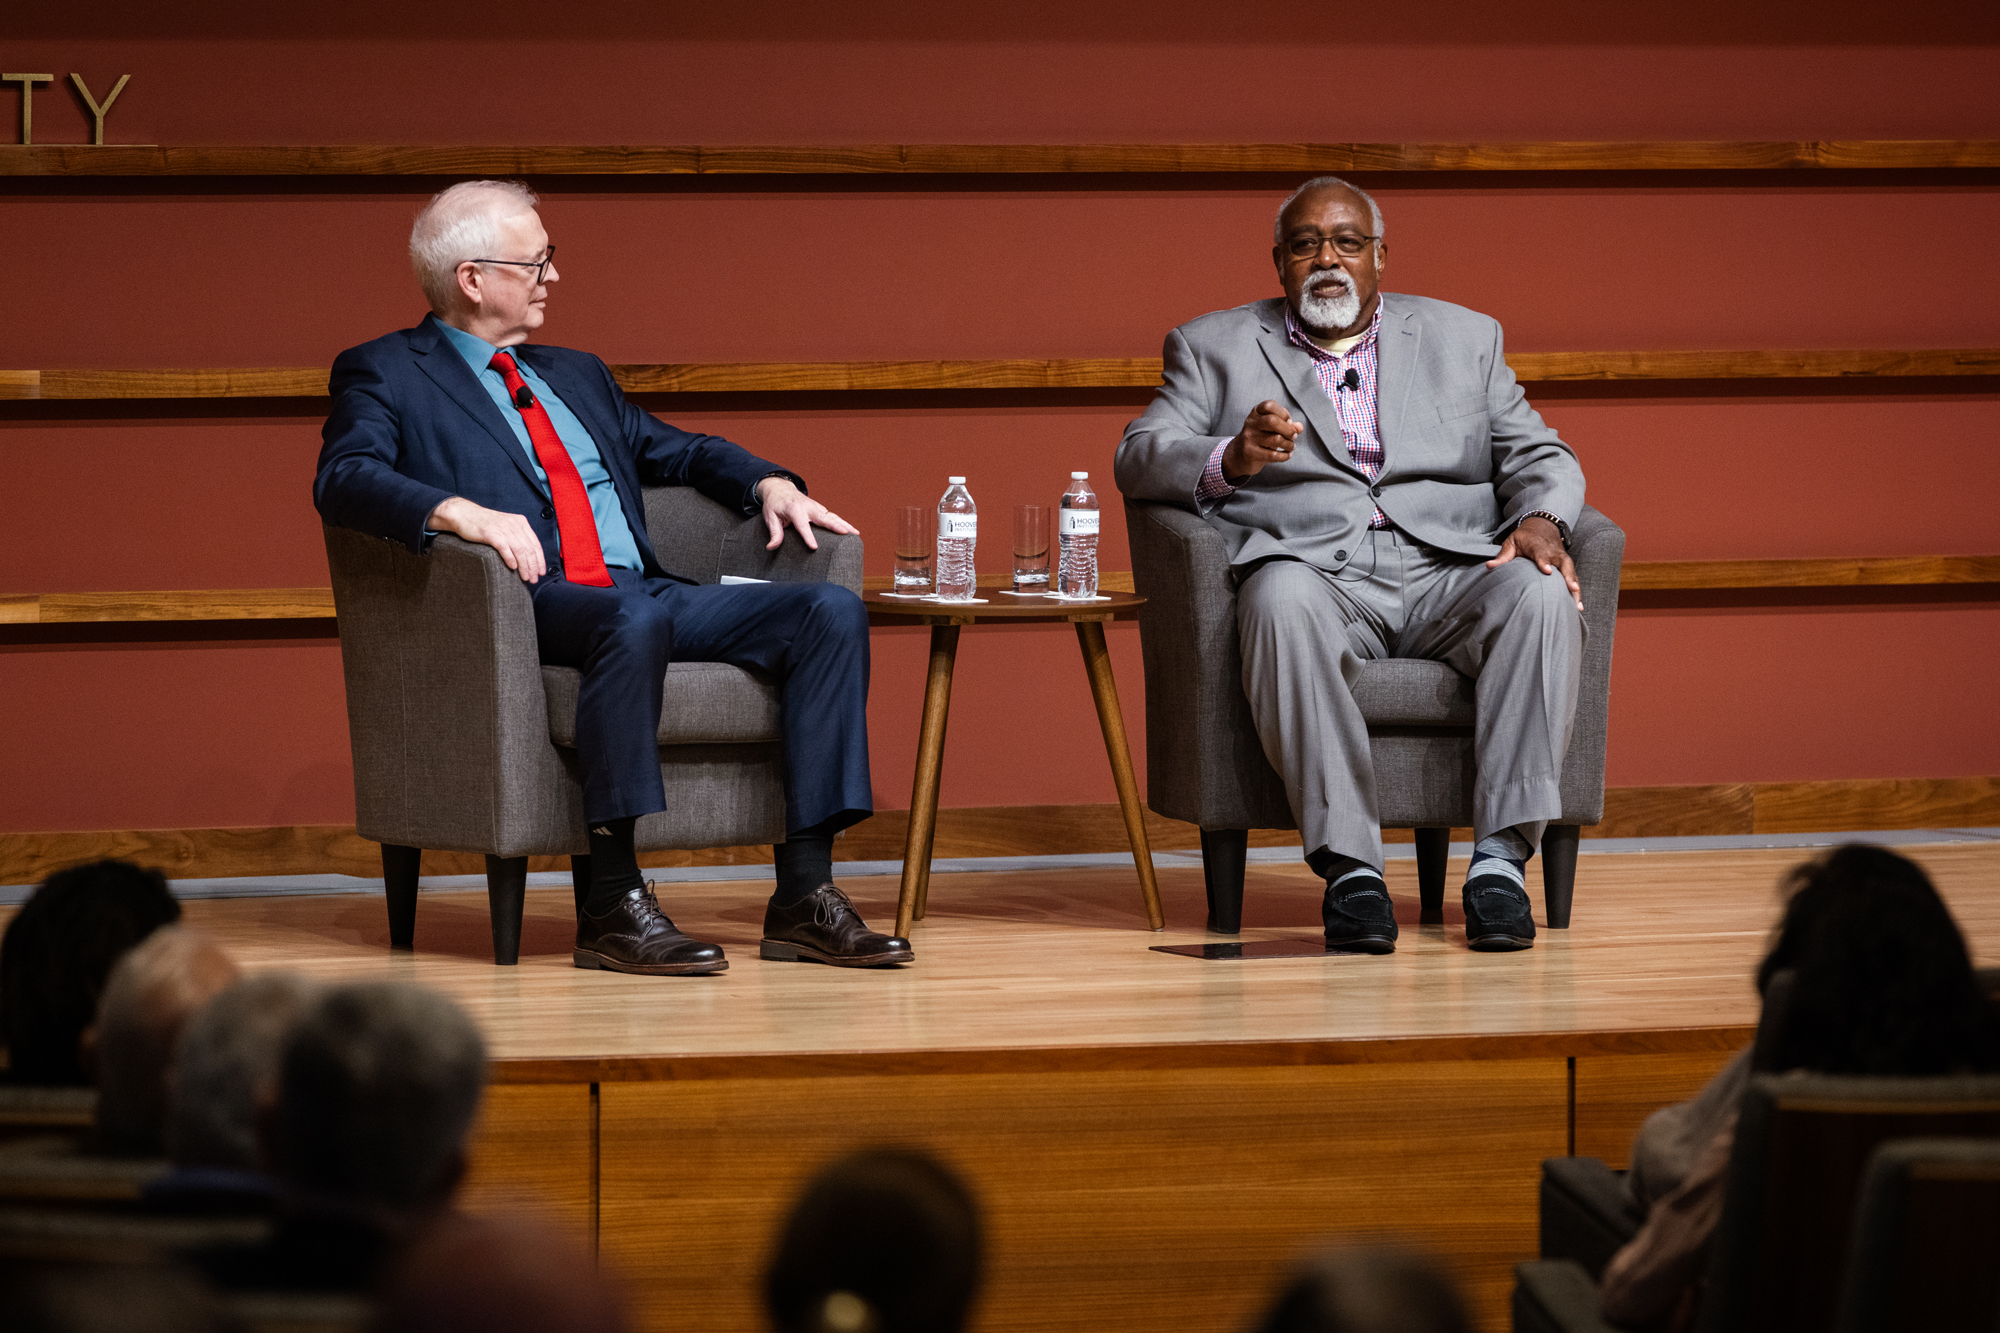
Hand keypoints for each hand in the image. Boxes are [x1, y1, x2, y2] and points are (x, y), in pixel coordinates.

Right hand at [427, 496, 546, 583]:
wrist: (464, 514)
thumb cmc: (485, 524)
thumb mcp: (506, 527)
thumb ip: (517, 537)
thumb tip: (528, 557)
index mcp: (521, 522)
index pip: (535, 544)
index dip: (540, 560)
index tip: (541, 572)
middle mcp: (514, 524)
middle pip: (529, 549)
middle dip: (533, 566)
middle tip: (533, 579)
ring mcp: (503, 528)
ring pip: (519, 550)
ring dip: (524, 566)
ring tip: (525, 577)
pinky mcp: (491, 533)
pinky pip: (505, 547)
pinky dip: (510, 559)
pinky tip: (513, 568)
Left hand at [757, 477, 857, 551]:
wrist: (780, 489)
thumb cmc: (775, 504)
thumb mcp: (770, 517)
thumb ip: (774, 532)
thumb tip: (771, 547)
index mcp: (794, 508)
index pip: (802, 524)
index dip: (808, 536)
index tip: (814, 547)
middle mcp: (808, 507)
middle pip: (823, 517)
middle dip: (834, 525)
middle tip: (844, 533)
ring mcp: (816, 507)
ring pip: (832, 516)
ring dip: (844, 524)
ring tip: (856, 533)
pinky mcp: (820, 509)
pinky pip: (833, 516)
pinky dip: (843, 523)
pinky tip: (853, 531)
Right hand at [1220, 400, 1304, 478]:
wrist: (1239, 455)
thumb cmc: (1261, 437)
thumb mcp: (1272, 428)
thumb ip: (1287, 425)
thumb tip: (1300, 427)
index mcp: (1256, 412)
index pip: (1269, 406)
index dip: (1283, 413)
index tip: (1289, 422)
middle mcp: (1251, 423)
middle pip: (1272, 421)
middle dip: (1288, 430)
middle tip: (1293, 436)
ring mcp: (1249, 437)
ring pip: (1275, 439)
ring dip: (1288, 444)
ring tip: (1291, 447)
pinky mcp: (1249, 452)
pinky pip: (1272, 455)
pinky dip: (1284, 456)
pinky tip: (1287, 455)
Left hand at [1487, 515, 1582, 609]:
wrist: (1542, 526)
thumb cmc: (1524, 538)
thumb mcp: (1511, 542)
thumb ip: (1503, 556)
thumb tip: (1489, 566)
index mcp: (1537, 545)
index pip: (1541, 553)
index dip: (1544, 561)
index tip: (1547, 571)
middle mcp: (1553, 552)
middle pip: (1563, 564)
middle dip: (1568, 576)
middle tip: (1572, 589)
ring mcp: (1562, 558)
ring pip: (1571, 572)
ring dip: (1575, 588)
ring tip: (1577, 605)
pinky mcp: (1566, 565)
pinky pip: (1573, 577)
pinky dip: (1576, 590)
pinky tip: (1578, 606)